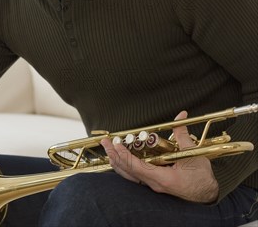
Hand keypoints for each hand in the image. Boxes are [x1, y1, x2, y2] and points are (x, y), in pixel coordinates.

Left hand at [100, 111, 218, 202]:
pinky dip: (124, 166)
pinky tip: (119, 158)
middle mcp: (154, 184)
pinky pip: (133, 176)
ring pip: (128, 175)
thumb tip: (179, 117)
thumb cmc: (202, 178)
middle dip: (114, 156)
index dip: (125, 156)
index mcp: (163, 179)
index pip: (137, 167)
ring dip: (117, 161)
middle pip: (127, 172)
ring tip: (108, 148)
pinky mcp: (152, 184)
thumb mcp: (193, 155)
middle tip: (105, 143)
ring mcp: (152, 186)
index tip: (116, 144)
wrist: (207, 195)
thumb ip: (182, 136)